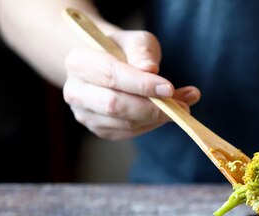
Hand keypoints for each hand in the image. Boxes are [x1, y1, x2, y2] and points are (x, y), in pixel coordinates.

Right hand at [63, 30, 200, 139]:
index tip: (169, 88)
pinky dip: (153, 124)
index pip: (111, 76)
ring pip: (125, 123)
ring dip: (158, 118)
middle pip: (115, 105)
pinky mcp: (100, 130)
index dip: (141, 84)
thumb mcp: (136, 40)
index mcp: (79, 61)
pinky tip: (167, 113)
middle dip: (152, 107)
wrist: (109, 66)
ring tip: (183, 105)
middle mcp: (75, 91)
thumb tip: (150, 69)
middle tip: (182, 105)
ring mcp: (85, 114)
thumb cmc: (124, 51)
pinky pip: (131, 132)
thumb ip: (142, 51)